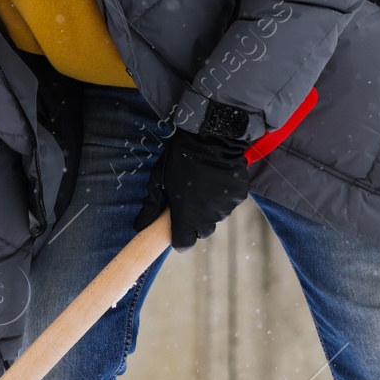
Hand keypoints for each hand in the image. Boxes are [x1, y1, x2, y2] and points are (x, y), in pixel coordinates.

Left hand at [133, 126, 250, 250]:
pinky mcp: (239, 195)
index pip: (184, 244)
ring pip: (216, 217)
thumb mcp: (158, 180)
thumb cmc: (180, 158)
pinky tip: (215, 180)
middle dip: (194, 224)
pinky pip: (229, 203)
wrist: (213, 135)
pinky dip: (222, 197)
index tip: (176, 229)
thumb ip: (150, 206)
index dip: (179, 238)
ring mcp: (226, 207)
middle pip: (202, 232)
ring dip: (209, 210)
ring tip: (201, 188)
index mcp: (187, 217)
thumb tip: (140, 226)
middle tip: (188, 205)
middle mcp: (209, 217)